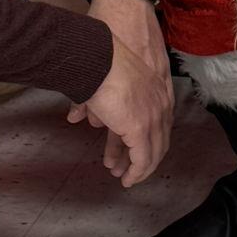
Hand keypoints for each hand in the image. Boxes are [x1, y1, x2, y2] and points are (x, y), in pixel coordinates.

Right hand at [68, 0, 173, 185]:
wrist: (96, 58)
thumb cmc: (96, 63)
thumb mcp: (99, 84)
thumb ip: (91, 104)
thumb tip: (76, 116)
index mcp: (155, 90)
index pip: (159, 121)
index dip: (148, 138)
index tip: (134, 150)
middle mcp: (160, 105)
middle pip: (159, 139)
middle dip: (143, 157)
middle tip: (130, 169)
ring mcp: (153, 117)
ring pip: (153, 152)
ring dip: (139, 168)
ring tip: (126, 177)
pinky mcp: (141, 129)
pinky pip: (142, 159)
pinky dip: (136, 172)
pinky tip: (127, 179)